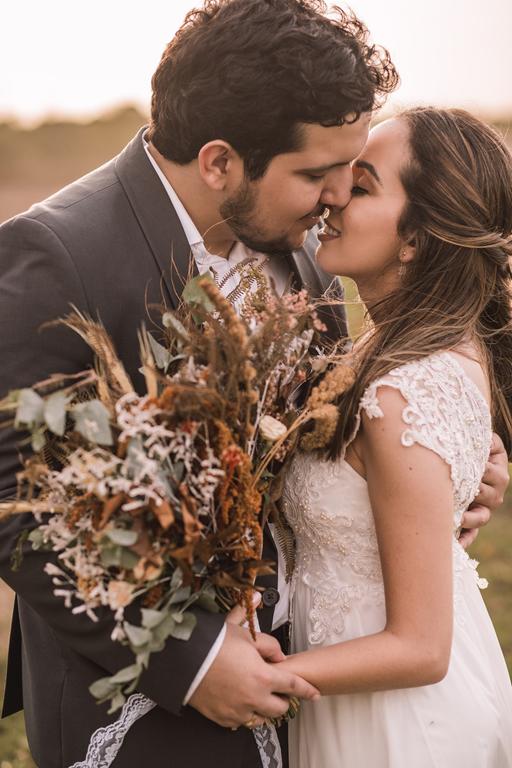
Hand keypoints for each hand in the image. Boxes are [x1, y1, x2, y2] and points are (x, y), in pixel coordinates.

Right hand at [188, 620, 319, 728]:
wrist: (185, 659)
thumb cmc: (214, 645)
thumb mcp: (246, 634)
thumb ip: (269, 645)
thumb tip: (279, 655)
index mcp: (263, 677)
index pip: (293, 686)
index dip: (307, 690)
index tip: (314, 693)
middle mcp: (254, 698)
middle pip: (280, 708)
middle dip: (282, 699)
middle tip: (276, 690)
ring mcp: (238, 711)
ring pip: (262, 719)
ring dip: (264, 708)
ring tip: (257, 696)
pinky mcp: (223, 718)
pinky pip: (241, 722)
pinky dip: (244, 714)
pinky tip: (239, 701)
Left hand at [459, 433, 508, 548]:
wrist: (468, 465)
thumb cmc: (476, 451)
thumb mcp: (485, 443)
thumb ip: (487, 441)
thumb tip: (485, 441)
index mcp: (499, 475)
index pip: (492, 473)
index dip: (482, 468)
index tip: (468, 465)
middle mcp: (494, 495)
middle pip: (488, 495)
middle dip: (474, 491)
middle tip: (459, 487)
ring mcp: (484, 510)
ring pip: (481, 517)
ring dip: (469, 518)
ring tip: (457, 517)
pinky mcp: (472, 522)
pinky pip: (471, 534)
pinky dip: (465, 540)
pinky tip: (456, 544)